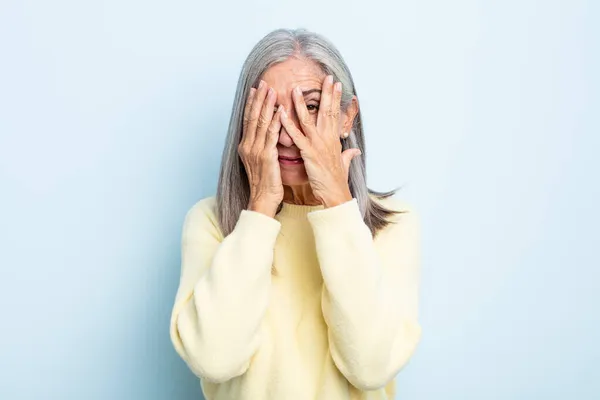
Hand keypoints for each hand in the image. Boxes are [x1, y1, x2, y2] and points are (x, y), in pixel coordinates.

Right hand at [238, 80, 283, 216]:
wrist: (263, 199)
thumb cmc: (266, 182)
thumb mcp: (261, 161)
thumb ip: (262, 146)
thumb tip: (266, 134)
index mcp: (245, 146)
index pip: (248, 119)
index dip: (252, 103)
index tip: (256, 89)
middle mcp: (247, 146)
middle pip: (252, 116)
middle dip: (258, 98)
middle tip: (263, 83)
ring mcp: (255, 150)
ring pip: (260, 122)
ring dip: (266, 104)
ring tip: (271, 90)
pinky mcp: (265, 155)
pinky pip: (270, 134)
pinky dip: (274, 120)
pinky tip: (279, 110)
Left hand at [279, 75, 360, 207]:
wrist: (335, 194)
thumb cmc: (337, 181)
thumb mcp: (344, 165)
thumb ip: (348, 155)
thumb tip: (354, 151)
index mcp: (334, 140)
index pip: (335, 114)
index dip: (335, 98)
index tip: (336, 84)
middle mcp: (327, 139)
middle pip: (327, 111)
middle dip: (327, 93)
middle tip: (326, 77)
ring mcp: (317, 145)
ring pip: (308, 120)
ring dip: (301, 103)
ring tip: (296, 89)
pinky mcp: (308, 153)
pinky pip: (296, 136)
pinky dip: (287, 124)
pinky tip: (281, 113)